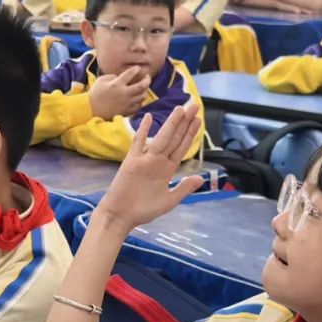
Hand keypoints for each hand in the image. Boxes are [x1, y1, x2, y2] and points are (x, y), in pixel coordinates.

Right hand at [88, 67, 150, 119]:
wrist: (91, 110)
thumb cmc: (95, 94)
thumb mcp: (101, 80)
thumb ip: (112, 76)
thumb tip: (120, 77)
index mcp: (116, 84)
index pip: (130, 74)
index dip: (136, 69)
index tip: (138, 68)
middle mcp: (124, 93)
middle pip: (142, 86)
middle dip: (147, 80)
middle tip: (147, 77)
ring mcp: (126, 103)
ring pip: (142, 96)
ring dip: (144, 91)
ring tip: (142, 88)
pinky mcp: (127, 111)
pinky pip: (138, 106)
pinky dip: (140, 101)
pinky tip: (137, 99)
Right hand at [95, 101, 203, 227]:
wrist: (121, 215)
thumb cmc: (143, 210)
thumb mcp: (169, 201)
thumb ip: (184, 188)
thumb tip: (201, 177)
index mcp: (168, 169)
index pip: (182, 147)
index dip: (190, 133)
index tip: (198, 120)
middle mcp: (158, 160)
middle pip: (174, 138)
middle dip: (185, 122)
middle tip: (194, 105)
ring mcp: (145, 159)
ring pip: (161, 137)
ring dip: (171, 123)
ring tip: (181, 109)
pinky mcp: (131, 161)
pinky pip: (138, 143)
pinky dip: (143, 131)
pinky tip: (148, 118)